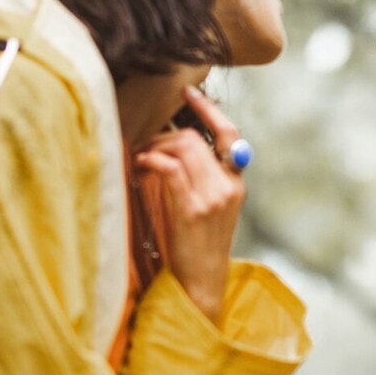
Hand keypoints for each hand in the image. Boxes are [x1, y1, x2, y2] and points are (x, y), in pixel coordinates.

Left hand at [134, 87, 243, 324]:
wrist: (201, 282)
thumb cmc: (197, 244)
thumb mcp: (209, 207)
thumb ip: (201, 176)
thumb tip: (173, 141)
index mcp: (235, 182)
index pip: (229, 133)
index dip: (208, 109)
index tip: (186, 91)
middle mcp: (229, 185)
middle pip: (195, 139)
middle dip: (165, 135)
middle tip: (145, 144)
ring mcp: (213, 197)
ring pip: (183, 149)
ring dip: (155, 147)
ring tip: (140, 157)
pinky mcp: (193, 209)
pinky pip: (170, 168)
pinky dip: (152, 160)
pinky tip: (141, 165)